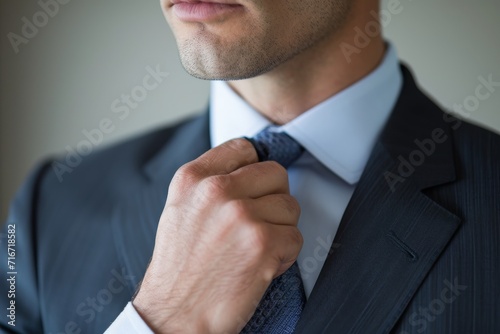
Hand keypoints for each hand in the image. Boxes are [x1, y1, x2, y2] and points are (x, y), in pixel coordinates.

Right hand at [132, 138, 302, 333]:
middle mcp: (216, 191)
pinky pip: (296, 237)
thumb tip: (250, 168)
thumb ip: (211, 182)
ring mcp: (240, 215)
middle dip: (273, 199)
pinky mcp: (262, 243)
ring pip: (290, 206)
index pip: (244, 149)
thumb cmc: (180, 268)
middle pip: (275, 174)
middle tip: (257, 224)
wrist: (176, 316)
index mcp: (192, 178)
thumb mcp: (181, 210)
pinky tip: (261, 265)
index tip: (254, 188)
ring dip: (280, 229)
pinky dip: (285, 255)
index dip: (255, 169)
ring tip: (254, 248)